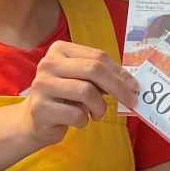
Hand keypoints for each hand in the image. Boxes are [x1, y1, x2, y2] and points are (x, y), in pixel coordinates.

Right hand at [17, 41, 137, 148]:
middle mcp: (48, 63)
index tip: (134, 85)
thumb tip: (131, 82)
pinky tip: (78, 120)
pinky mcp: (40, 108)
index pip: (97, 56)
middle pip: (93, 70)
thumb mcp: (82, 80)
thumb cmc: (65, 98)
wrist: (35, 120)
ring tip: (97, 114)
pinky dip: (84, 121)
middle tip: (132, 101)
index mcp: (60, 50)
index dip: (119, 72)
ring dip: (100, 107)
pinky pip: (76, 114)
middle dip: (118, 87)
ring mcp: (41, 85)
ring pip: (86, 92)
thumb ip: (102, 77)